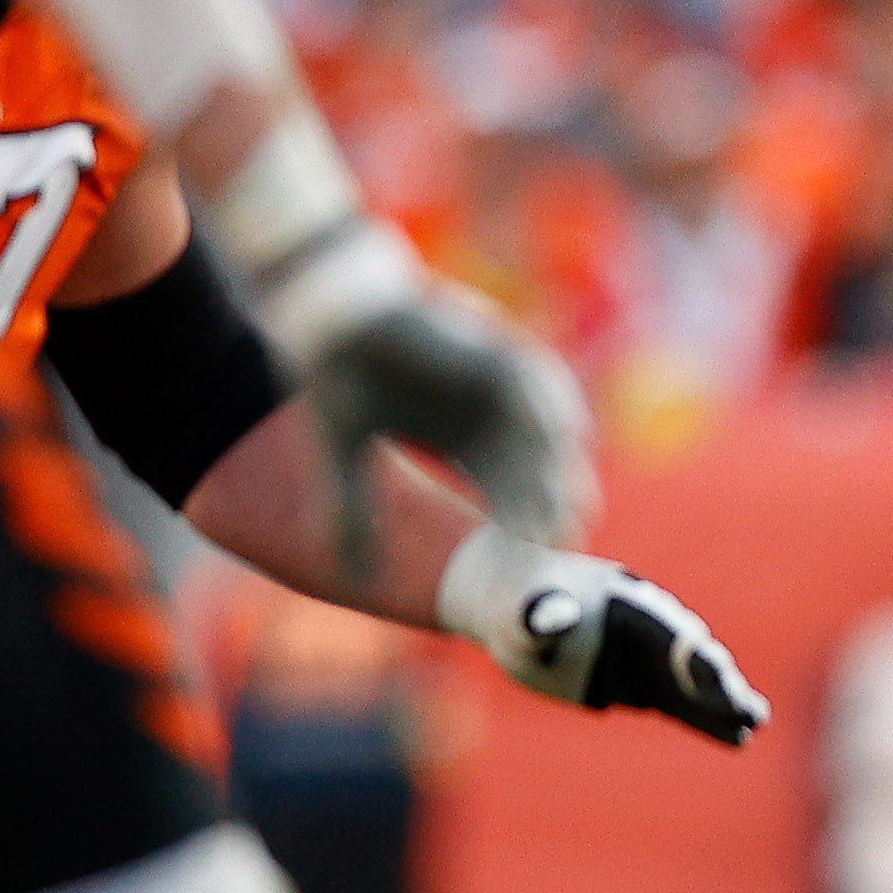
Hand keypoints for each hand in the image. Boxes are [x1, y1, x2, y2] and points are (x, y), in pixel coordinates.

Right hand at [254, 221, 596, 566]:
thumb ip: (352, 512)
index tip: (512, 569)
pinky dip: (552, 412)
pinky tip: (560, 443)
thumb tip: (359, 577)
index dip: (508, 531)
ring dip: (557, 471)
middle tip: (551, 546)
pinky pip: (539, 384)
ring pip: (544, 436)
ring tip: (563, 511)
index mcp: (463, 441)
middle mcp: (490, 417)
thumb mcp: (345, 455)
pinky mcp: (499, 352)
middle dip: (544, 510)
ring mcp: (499, 385)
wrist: (329, 315)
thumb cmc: (338, 378)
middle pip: (532, 474)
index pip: (501, 495)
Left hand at [440, 526, 770, 745]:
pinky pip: (680, 706)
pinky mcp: (641, 686)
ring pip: (695, 687)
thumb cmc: (514, 601)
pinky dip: (706, 721)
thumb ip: (541, 613)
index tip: (718, 676)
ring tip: (755, 724)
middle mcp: (649, 632)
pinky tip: (737, 738)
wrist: (513, 605)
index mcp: (629, 606)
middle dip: (721, 686)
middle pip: (693, 661)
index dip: (693, 655)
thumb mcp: (521, 608)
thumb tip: (553, 615)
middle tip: (750, 712)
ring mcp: (648, 661)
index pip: (669, 632)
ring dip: (724, 706)